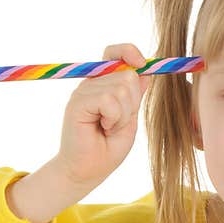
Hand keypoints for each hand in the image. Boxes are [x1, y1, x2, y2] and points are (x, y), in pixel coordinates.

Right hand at [55, 43, 152, 188]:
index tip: (142, 63)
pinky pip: (109, 100)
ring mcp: (83, 92)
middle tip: (117, 122)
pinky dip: (114, 118)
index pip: (115, 53)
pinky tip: (103, 128)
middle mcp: (92, 84)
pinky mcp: (77, 103)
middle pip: (128, 75)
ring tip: (109, 127)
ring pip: (121, 88)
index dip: (129, 52)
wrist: (87, 170)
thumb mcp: (129, 118)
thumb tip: (145, 71)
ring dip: (123, 115)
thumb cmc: (108, 148)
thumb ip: (135, 95)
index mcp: (104, 83)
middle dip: (132, 103)